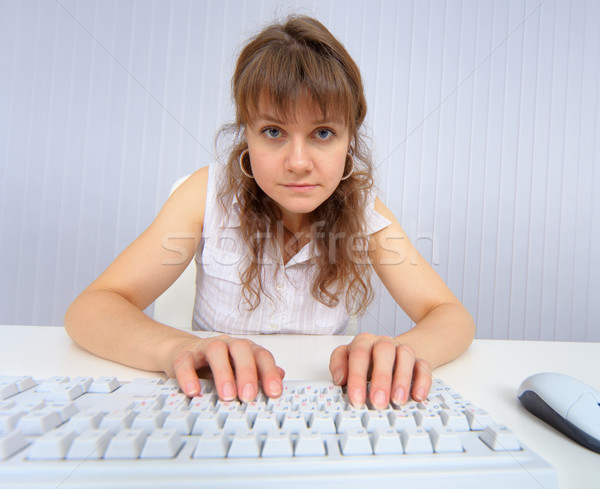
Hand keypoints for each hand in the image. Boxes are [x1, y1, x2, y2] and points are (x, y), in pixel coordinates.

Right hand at [168, 335, 284, 401]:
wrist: (183, 354)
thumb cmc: (217, 365)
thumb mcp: (240, 372)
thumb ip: (260, 374)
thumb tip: (281, 375)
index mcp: (245, 350)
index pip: (261, 356)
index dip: (269, 373)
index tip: (274, 393)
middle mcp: (227, 345)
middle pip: (241, 349)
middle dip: (247, 372)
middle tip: (249, 396)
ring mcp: (205, 348)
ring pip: (216, 351)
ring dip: (223, 374)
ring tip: (227, 396)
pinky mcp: (184, 355)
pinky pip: (185, 361)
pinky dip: (189, 376)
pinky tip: (194, 392)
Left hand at [329, 333, 430, 408]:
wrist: (392, 352)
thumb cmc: (366, 361)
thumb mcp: (348, 361)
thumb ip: (339, 367)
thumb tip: (339, 378)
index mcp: (363, 342)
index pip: (358, 354)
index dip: (357, 377)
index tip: (357, 399)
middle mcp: (383, 343)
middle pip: (383, 352)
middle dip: (381, 378)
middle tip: (378, 402)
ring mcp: (402, 350)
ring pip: (405, 356)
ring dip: (402, 380)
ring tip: (397, 401)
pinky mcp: (419, 360)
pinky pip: (424, 366)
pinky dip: (422, 382)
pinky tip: (417, 396)